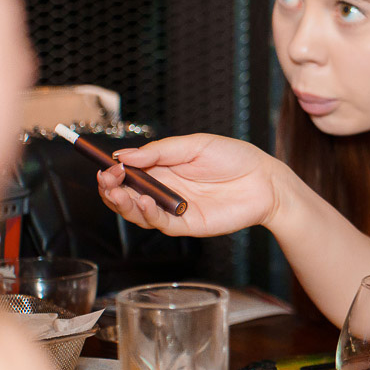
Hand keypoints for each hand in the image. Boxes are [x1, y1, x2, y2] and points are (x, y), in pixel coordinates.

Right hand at [96, 133, 284, 237]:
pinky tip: (143, 201)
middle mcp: (164, 190)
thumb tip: (123, 155)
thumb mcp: (194, 145)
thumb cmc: (234, 158)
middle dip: (111, 188)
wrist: (265, 180)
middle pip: (126, 195)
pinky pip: (161, 223)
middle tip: (106, 180)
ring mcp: (173, 209)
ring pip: (138, 212)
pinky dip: (148, 214)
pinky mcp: (187, 225)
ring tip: (117, 192)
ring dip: (123, 203)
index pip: (128, 173)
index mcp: (163, 168)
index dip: (113, 171)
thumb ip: (160, 151)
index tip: (105, 166)